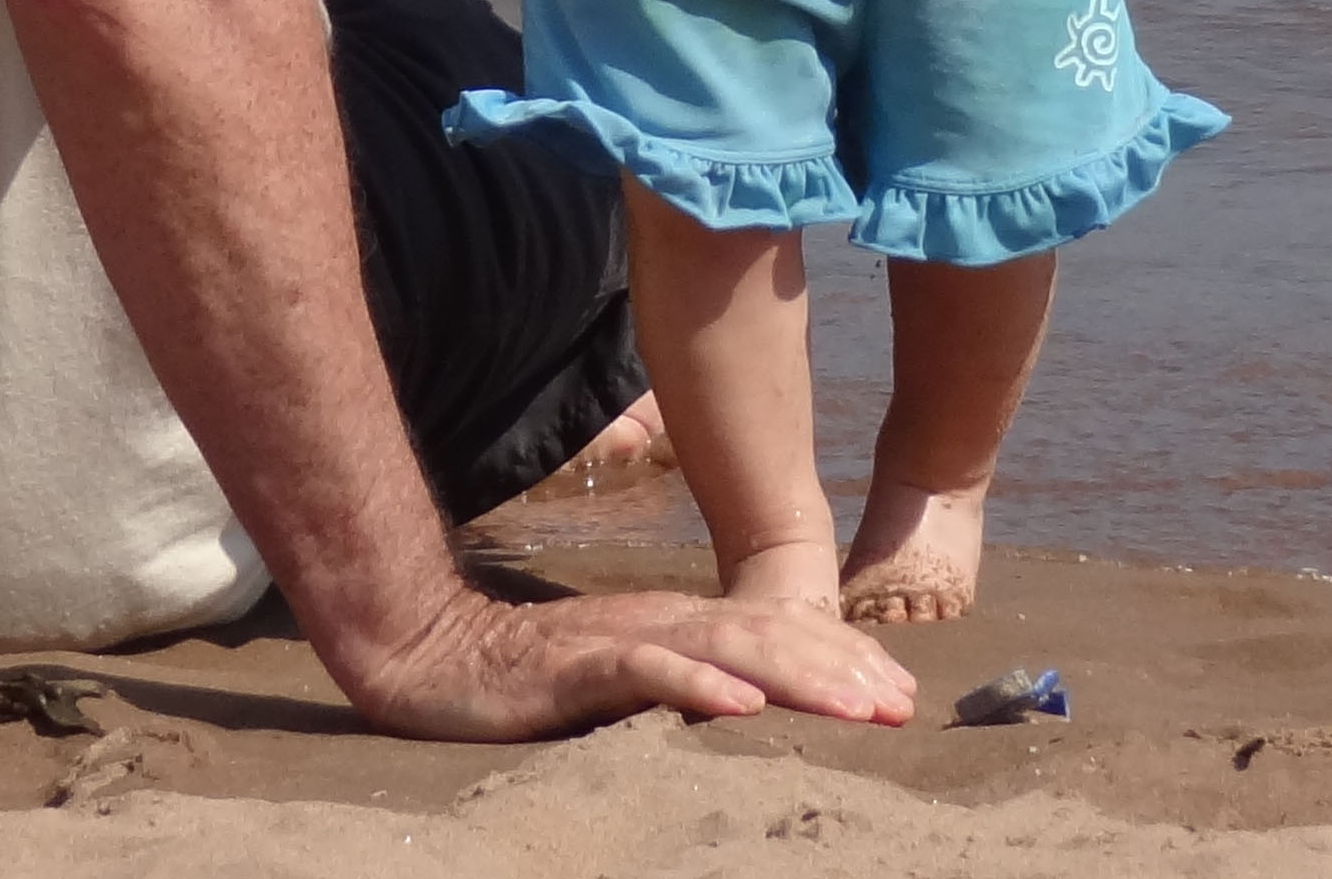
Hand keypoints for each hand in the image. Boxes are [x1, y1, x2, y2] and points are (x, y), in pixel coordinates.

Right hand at [342, 582, 915, 740]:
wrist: (431, 650)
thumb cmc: (530, 678)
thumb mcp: (623, 679)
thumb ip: (682, 686)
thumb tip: (757, 711)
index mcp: (680, 625)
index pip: (778, 635)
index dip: (842, 659)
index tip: (899, 695)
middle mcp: (663, 620)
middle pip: (769, 635)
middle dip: (842, 668)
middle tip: (900, 705)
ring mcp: (622, 637)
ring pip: (726, 647)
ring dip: (797, 675)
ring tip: (852, 704)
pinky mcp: (577, 664)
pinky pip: (645, 671)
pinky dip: (697, 685)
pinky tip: (742, 704)